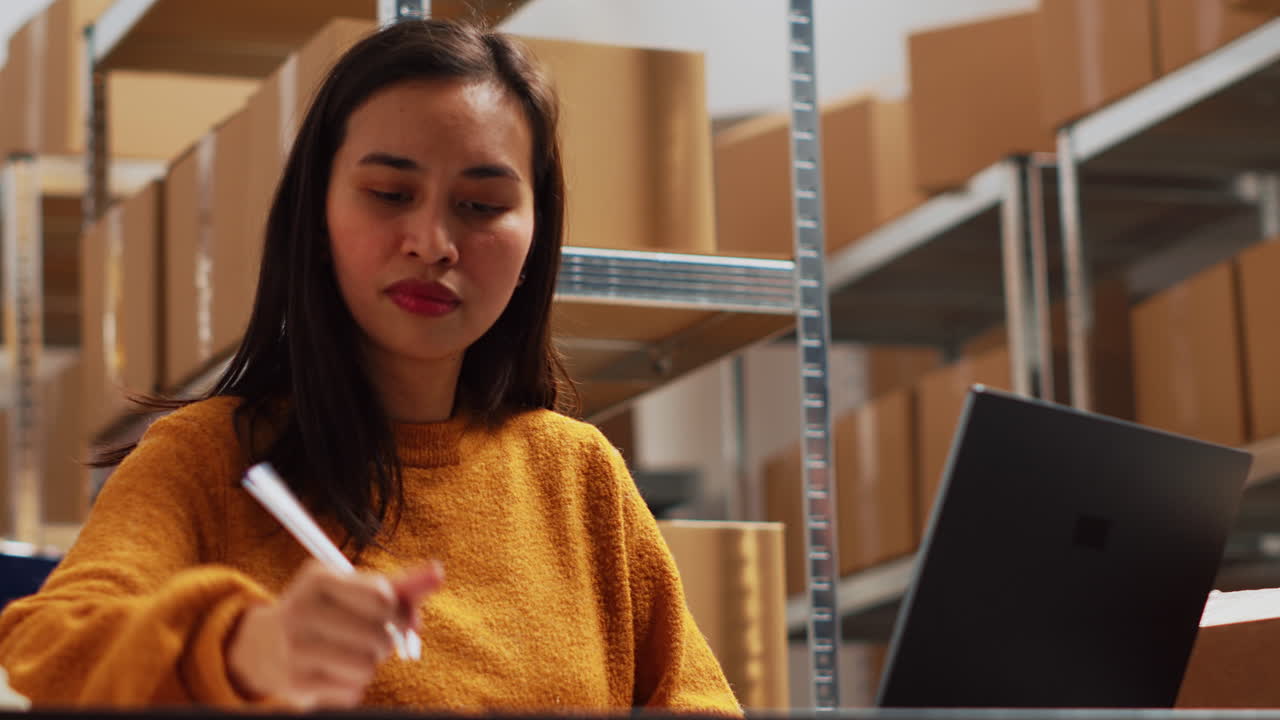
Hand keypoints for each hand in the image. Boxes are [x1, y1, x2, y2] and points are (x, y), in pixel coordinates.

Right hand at [226, 559, 443, 708]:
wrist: (266, 646)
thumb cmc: (329, 611)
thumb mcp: (359, 591)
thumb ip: (402, 585)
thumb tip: (438, 573)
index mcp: (319, 578)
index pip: (383, 597)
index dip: (398, 611)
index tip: (391, 614)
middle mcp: (301, 609)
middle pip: (380, 634)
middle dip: (384, 640)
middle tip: (367, 637)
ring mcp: (294, 647)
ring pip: (368, 665)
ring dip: (369, 663)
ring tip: (350, 654)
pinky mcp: (296, 682)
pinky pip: (353, 690)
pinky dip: (352, 684)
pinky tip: (334, 672)